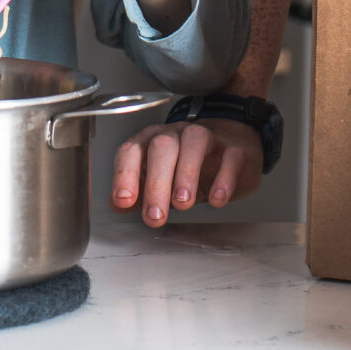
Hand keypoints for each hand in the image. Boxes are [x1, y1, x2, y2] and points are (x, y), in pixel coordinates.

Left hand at [111, 118, 263, 226]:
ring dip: (186, 173)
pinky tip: (217, 199)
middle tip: (155, 215)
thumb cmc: (189, 166)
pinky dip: (223, 179)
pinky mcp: (234, 149)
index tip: (123, 200)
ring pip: (194, 143)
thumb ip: (138, 191)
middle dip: (155, 182)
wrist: (231, 148)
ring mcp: (206, 138)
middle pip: (161, 147)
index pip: (131, 150)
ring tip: (182, 202)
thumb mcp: (161, 179)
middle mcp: (176, 134)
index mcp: (151, 140)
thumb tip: (116, 205)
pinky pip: (230, 157)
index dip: (124, 174)